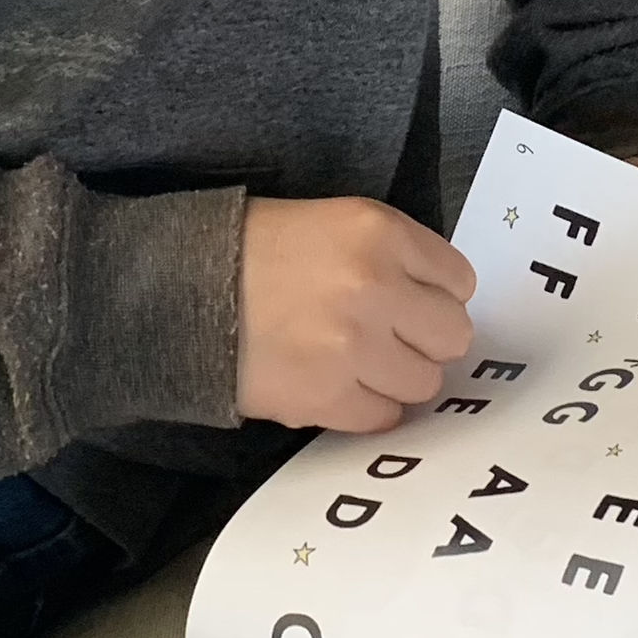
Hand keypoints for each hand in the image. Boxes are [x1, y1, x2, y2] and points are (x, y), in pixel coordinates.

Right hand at [238, 197, 476, 433]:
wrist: (179, 288)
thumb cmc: (253, 248)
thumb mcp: (333, 220)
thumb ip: (392, 254)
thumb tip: (436, 302)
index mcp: (379, 232)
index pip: (459, 279)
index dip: (435, 293)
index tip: (412, 300)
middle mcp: (376, 287)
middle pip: (452, 335)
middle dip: (426, 338)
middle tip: (392, 336)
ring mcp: (353, 347)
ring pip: (424, 382)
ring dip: (398, 376)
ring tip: (360, 362)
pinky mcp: (326, 396)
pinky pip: (383, 417)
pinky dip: (366, 406)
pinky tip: (339, 384)